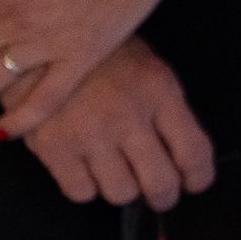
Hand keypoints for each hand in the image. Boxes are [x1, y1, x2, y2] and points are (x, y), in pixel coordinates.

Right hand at [10, 36, 215, 209]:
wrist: (41, 44)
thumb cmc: (100, 56)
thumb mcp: (148, 69)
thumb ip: (167, 111)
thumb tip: (183, 157)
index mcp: (158, 92)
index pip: (194, 151)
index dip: (199, 177)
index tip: (194, 183)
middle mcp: (127, 116)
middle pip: (160, 183)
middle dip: (164, 195)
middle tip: (160, 193)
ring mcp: (89, 135)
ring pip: (121, 194)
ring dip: (122, 188)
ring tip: (116, 170)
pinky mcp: (53, 149)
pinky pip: (81, 193)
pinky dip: (85, 186)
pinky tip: (85, 166)